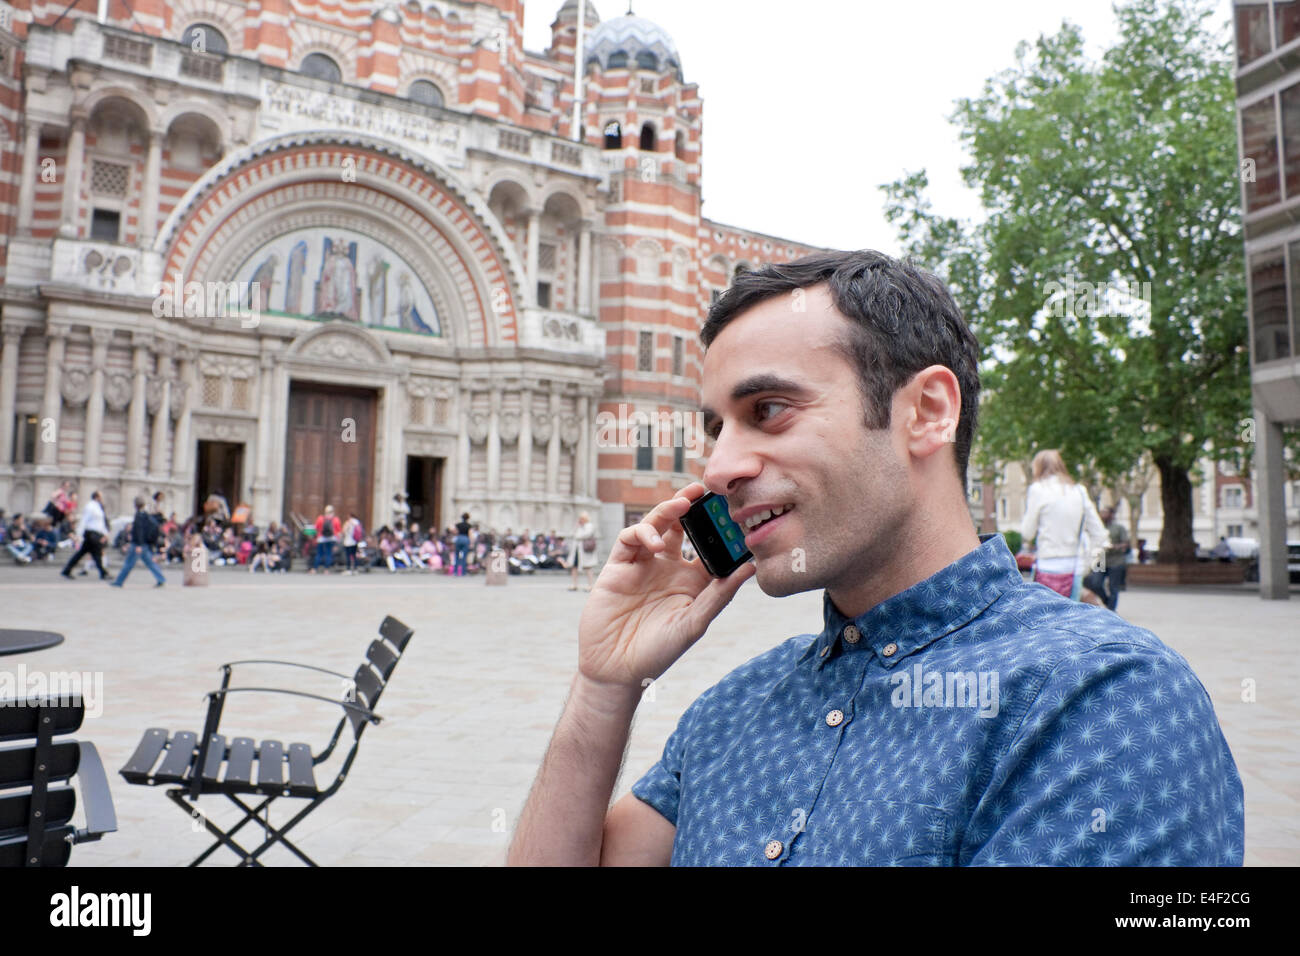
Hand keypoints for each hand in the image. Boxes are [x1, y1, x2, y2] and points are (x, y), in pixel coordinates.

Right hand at [577, 482, 755, 697]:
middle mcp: (668, 568)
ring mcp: (643, 565)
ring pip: (656, 525)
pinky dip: (643, 533)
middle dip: (692, 507)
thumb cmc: (658, 652)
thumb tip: (750, 567)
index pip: (709, 546)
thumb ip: (720, 594)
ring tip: (683, 503)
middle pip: (682, 527)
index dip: (719, 529)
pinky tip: (655, 543)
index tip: (734, 512)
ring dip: (668, 510)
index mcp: (691, 582)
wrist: (615, 669)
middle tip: (705, 490)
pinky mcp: (618, 566)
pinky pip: (630, 538)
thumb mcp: (694, 623)